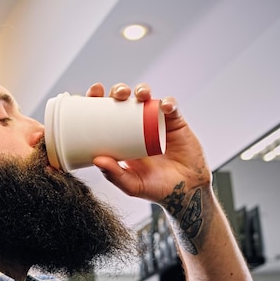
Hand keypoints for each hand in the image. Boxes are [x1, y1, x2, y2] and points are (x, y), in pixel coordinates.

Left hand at [85, 83, 211, 206]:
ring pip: (147, 97)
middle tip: (118, 94)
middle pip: (124, 99)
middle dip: (119, 90)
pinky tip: (165, 106)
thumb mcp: (131, 184)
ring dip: (142, 90)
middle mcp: (135, 124)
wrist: (186, 191)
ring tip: (141, 95)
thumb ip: (114, 175)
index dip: (97, 99)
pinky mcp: (175, 122)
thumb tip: (97, 160)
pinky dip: (168, 103)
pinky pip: (171, 106)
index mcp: (118, 136)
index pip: (104, 112)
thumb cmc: (155, 188)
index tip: (93, 93)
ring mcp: (155, 121)